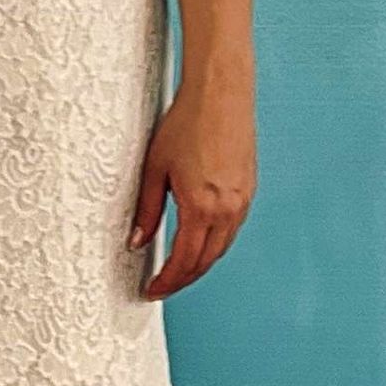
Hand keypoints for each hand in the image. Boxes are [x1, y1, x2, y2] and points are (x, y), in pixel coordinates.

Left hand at [127, 63, 256, 297]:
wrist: (221, 94)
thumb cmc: (186, 123)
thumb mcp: (155, 168)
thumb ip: (146, 210)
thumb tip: (136, 242)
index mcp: (201, 206)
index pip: (184, 261)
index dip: (167, 281)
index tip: (153, 290)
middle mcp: (228, 209)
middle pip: (205, 261)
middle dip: (183, 279)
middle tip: (162, 286)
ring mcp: (242, 200)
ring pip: (221, 248)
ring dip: (200, 264)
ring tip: (178, 269)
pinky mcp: (249, 189)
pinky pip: (232, 229)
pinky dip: (214, 244)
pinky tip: (199, 241)